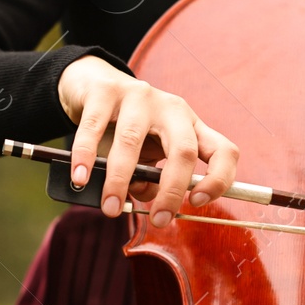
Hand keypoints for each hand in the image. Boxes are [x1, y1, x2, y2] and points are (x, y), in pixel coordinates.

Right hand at [57, 55, 239, 226]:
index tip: (198, 203)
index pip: (223, 151)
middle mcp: (172, 108)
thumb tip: (147, 197)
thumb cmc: (125, 129)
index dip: (219, 179)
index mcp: (190, 126)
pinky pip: (95, 127)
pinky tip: (81, 178)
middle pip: (184, 150)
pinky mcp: (106, 90)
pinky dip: (86, 156)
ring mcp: (140, 95)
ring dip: (120, 180)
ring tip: (110, 207)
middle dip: (172, 191)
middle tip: (158, 220)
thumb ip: (149, 179)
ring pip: (133, 141)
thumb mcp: (146, 155)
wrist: (93, 85)